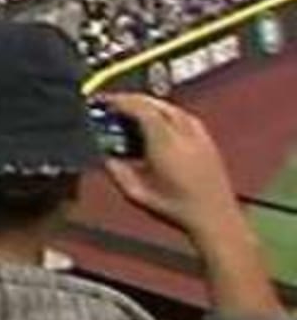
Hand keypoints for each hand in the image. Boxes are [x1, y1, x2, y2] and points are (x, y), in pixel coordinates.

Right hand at [102, 95, 241, 238]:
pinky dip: (167, 113)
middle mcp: (184, 134)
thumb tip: (104, 156)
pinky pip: (185, 117)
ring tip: (134, 112)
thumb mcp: (136, 194)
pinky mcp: (209, 142)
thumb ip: (116, 171)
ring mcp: (200, 136)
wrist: (215, 220)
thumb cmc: (175, 209)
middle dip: (133, 100)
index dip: (120, 102)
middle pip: (156, 103)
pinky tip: (160, 124)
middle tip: (115, 105)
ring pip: (172, 107)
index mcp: (165, 143)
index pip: (141, 108)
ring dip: (151, 105)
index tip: (104, 104)